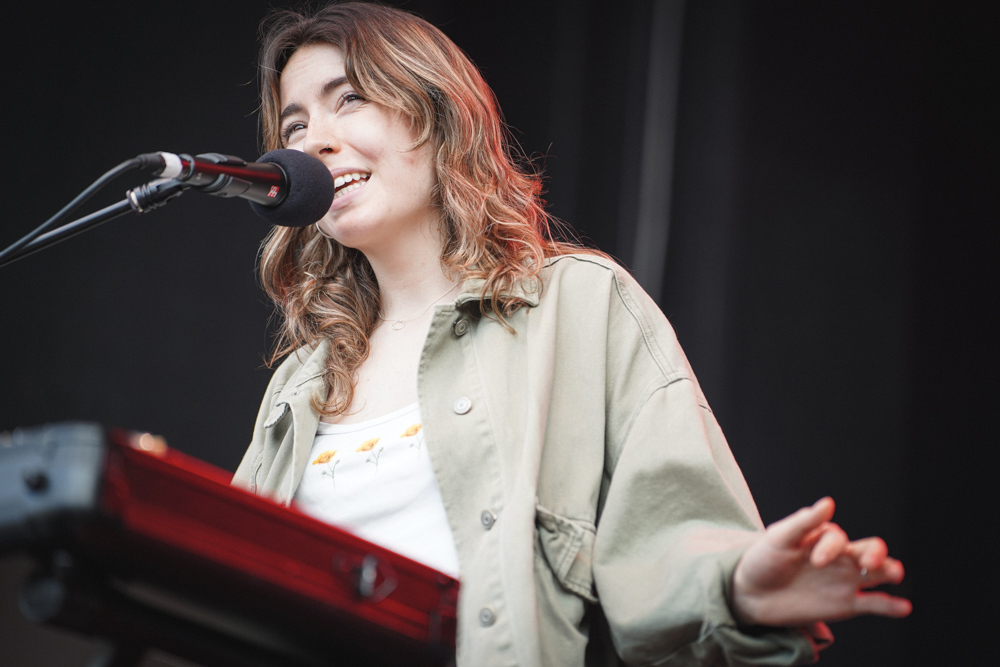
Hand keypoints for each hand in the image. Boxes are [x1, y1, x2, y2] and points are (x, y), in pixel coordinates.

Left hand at [731, 497, 911, 626]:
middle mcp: (839, 557)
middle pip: (870, 550)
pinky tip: (904, 607)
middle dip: (875, 554)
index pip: (838, 538)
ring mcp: (845, 580)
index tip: (815, 561)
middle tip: (867, 564)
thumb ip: (804, 523)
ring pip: (877, 574)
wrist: (753, 593)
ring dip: (889, 571)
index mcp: (823, 538)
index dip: (830, 547)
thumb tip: (828, 502)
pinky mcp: (846, 604)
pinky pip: (874, 604)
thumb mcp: (779, 538)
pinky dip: (891, 606)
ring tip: (894, 574)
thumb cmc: (763, 560)